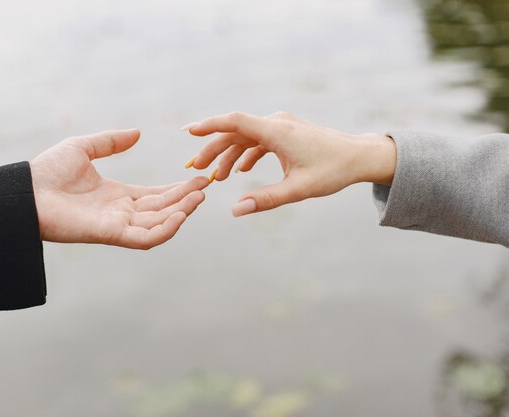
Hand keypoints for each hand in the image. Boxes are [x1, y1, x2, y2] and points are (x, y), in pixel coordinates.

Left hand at [30, 129, 208, 248]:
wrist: (25, 192)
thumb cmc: (47, 172)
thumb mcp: (83, 148)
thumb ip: (111, 142)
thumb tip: (138, 133)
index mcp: (117, 195)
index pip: (155, 194)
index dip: (177, 188)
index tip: (198, 178)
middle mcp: (121, 212)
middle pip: (162, 208)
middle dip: (185, 198)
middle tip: (206, 185)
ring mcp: (118, 225)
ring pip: (159, 223)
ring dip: (181, 211)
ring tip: (199, 197)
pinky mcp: (111, 234)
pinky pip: (145, 238)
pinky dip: (165, 229)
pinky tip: (180, 215)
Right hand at [183, 112, 395, 216]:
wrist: (361, 157)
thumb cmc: (333, 171)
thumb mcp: (299, 189)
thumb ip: (266, 199)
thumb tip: (236, 210)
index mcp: (277, 131)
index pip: (234, 122)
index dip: (209, 125)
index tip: (188, 131)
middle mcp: (276, 123)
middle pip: (235, 132)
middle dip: (213, 150)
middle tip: (196, 170)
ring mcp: (281, 126)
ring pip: (245, 137)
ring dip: (229, 155)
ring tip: (216, 177)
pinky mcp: (286, 133)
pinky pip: (258, 140)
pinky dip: (246, 154)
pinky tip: (240, 171)